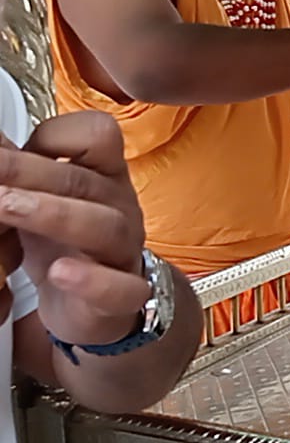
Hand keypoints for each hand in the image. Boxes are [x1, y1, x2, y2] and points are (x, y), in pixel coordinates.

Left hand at [0, 112, 147, 345]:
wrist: (94, 305)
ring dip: (55, 215)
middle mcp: (119, 207)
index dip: (57, 136)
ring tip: (6, 208)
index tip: (6, 149)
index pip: (98, 137)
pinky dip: (92, 280)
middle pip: (87, 181)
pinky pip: (122, 288)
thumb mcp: (38, 199)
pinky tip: (59, 272)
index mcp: (101, 176)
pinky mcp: (125, 296)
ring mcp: (124, 251)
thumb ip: (16, 171)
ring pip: (106, 226)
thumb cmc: (63, 244)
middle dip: (28, 172)